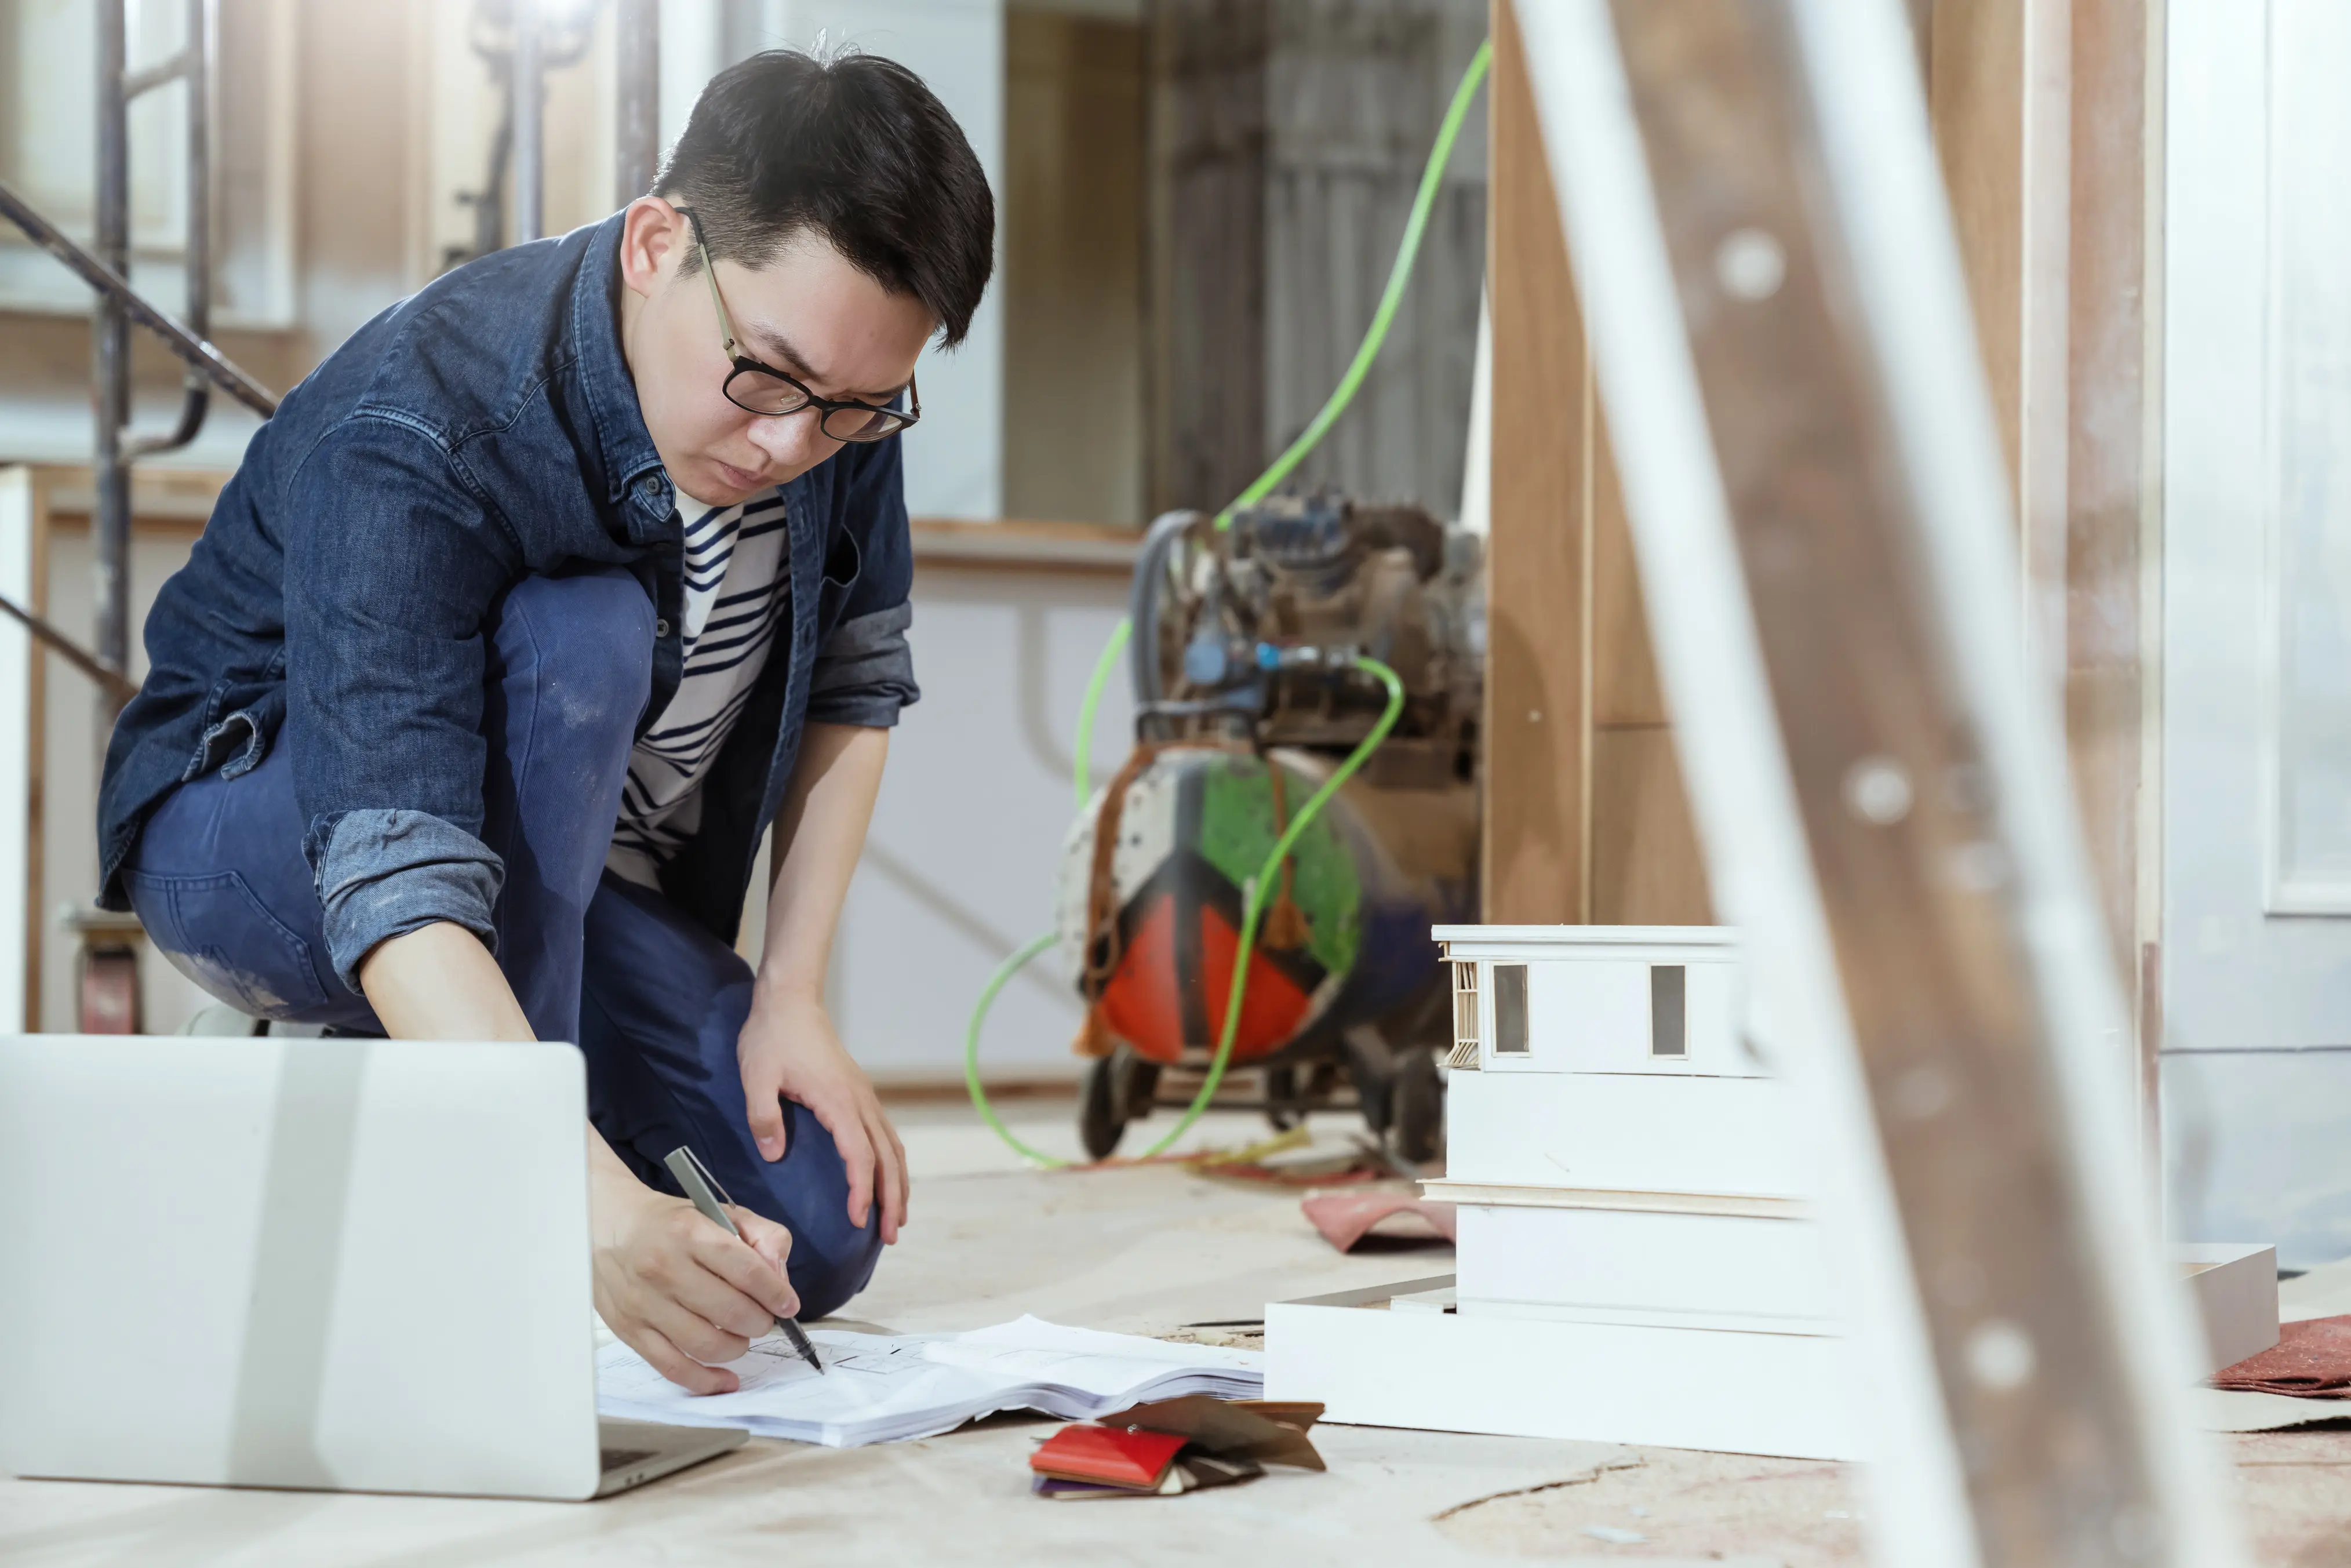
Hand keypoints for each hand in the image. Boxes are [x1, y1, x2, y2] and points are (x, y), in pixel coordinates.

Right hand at [589, 1156, 797, 1394]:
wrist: (607, 1226)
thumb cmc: (672, 1224)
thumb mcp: (721, 1212)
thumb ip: (763, 1236)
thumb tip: (780, 1277)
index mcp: (690, 1233)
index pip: (746, 1270)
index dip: (775, 1293)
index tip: (788, 1305)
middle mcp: (665, 1268)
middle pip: (730, 1311)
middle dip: (759, 1321)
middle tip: (763, 1319)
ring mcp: (645, 1304)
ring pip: (706, 1344)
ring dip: (737, 1347)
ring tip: (741, 1335)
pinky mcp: (630, 1331)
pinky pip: (674, 1368)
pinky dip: (706, 1381)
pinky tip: (727, 1380)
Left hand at [738, 986, 907, 1243]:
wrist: (791, 1000)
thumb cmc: (772, 1036)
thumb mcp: (756, 1076)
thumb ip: (764, 1116)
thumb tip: (775, 1154)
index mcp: (839, 1100)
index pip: (860, 1155)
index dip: (862, 1190)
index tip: (857, 1219)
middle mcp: (860, 1100)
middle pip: (888, 1157)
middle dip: (893, 1198)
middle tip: (891, 1236)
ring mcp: (863, 1096)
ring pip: (893, 1147)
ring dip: (899, 1183)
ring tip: (897, 1218)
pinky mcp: (858, 1093)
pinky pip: (885, 1134)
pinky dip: (892, 1163)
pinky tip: (888, 1178)